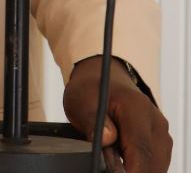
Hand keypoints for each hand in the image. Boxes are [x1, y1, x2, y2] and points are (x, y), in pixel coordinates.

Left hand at [63, 56, 171, 171]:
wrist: (104, 79)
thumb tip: (106, 139)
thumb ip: (92, 119)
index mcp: (137, 108)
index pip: (141, 150)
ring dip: (136, 168)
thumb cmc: (93, 89)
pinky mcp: (161, 143)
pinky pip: (155, 163)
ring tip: (115, 159)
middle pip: (151, 163)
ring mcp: (161, 133)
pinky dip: (140, 166)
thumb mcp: (81, 99)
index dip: (132, 171)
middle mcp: (155, 122)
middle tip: (110, 168)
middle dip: (132, 171)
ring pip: (155, 166)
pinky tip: (125, 162)